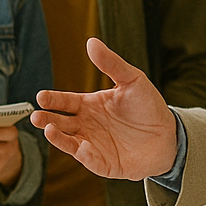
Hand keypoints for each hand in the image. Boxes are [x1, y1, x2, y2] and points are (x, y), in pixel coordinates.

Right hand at [30, 37, 176, 179]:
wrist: (169, 135)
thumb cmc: (149, 106)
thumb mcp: (132, 80)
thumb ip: (111, 63)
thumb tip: (91, 41)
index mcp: (89, 105)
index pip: (65, 102)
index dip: (52, 99)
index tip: (41, 96)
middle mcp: (87, 125)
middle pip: (61, 122)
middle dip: (47, 119)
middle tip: (36, 116)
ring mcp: (93, 145)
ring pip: (69, 142)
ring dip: (57, 138)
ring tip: (48, 129)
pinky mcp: (104, 164)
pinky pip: (90, 160)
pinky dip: (84, 155)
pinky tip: (82, 147)